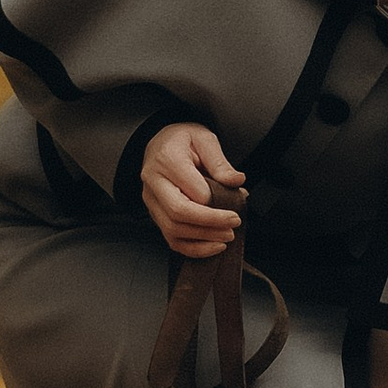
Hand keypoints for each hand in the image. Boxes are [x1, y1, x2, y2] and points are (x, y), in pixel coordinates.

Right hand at [142, 120, 246, 256]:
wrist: (159, 142)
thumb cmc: (182, 139)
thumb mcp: (204, 138)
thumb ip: (220, 162)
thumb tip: (236, 181)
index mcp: (166, 160)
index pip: (192, 191)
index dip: (215, 204)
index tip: (237, 207)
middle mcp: (153, 182)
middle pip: (178, 213)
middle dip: (209, 225)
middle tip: (233, 226)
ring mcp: (151, 201)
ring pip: (172, 230)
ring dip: (203, 239)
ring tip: (226, 237)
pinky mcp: (154, 213)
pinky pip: (170, 238)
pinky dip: (192, 248)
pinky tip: (211, 246)